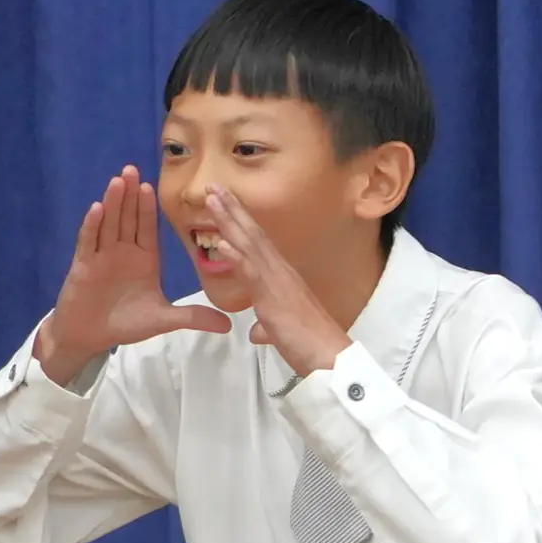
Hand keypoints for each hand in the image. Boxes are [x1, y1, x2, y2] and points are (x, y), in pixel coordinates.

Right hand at [37, 168, 229, 385]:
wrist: (90, 337)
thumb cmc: (125, 323)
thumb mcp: (163, 319)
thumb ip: (193, 317)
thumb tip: (228, 324)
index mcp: (144, 259)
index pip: (148, 227)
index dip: (149, 207)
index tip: (152, 185)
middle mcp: (123, 252)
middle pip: (128, 218)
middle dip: (131, 194)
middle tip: (133, 168)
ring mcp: (102, 257)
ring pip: (109, 224)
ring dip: (113, 202)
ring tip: (119, 180)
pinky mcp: (84, 266)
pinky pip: (89, 242)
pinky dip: (92, 226)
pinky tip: (97, 208)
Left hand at [201, 186, 353, 375]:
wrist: (328, 356)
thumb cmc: (309, 343)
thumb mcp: (281, 333)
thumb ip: (268, 328)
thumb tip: (258, 332)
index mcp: (283, 277)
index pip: (258, 244)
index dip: (241, 222)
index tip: (226, 202)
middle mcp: (281, 271)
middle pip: (253, 235)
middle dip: (232, 210)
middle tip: (213, 187)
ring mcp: (277, 281)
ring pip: (250, 244)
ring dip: (230, 221)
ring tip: (213, 199)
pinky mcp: (273, 296)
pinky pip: (252, 272)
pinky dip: (236, 255)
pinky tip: (222, 241)